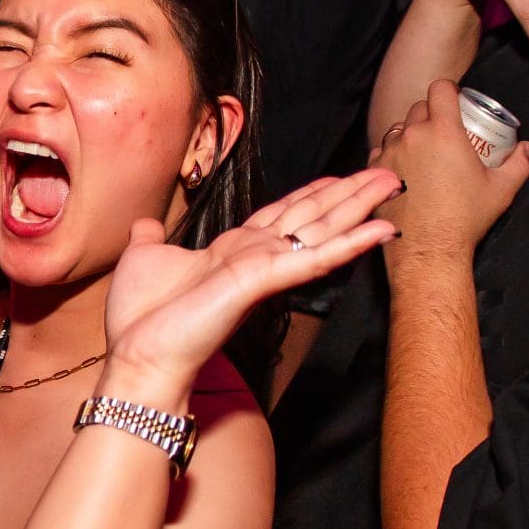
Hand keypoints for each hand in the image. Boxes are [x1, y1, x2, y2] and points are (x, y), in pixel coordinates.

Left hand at [102, 170, 402, 386]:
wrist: (137, 356)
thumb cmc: (141, 319)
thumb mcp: (145, 260)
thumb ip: (151, 239)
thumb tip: (145, 225)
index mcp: (232, 251)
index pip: (282, 215)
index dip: (313, 194)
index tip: (339, 177)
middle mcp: (254, 258)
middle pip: (311, 217)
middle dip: (348, 194)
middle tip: (386, 172)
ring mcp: (262, 270)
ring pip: (321, 231)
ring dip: (358, 207)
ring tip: (391, 184)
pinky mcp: (262, 282)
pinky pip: (314, 259)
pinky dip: (350, 243)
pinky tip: (380, 230)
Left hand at [373, 80, 528, 263]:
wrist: (428, 249)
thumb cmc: (466, 218)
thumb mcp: (502, 189)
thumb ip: (518, 163)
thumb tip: (525, 148)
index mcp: (444, 131)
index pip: (440, 88)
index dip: (448, 91)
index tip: (455, 103)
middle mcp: (412, 136)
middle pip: (418, 108)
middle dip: (431, 114)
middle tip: (444, 132)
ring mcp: (388, 153)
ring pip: (398, 129)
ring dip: (410, 134)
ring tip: (425, 153)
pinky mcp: (374, 173)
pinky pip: (381, 151)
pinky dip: (392, 154)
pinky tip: (405, 170)